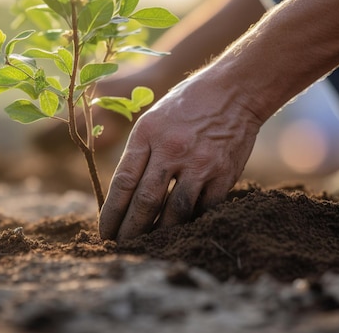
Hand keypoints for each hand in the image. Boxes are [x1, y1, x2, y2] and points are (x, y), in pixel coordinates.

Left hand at [99, 69, 262, 239]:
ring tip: (147, 245)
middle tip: (120, 247)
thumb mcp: (152, 120)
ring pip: (175, 212)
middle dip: (130, 230)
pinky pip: (203, 208)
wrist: (234, 90)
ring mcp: (201, 163)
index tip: (104, 232)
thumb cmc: (186, 106)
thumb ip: (139, 154)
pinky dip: (189, 222)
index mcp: (148, 134)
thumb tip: (125, 195)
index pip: (123, 183)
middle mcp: (172, 149)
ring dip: (159, 233)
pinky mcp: (224, 173)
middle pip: (146, 202)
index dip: (111, 213)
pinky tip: (179, 231)